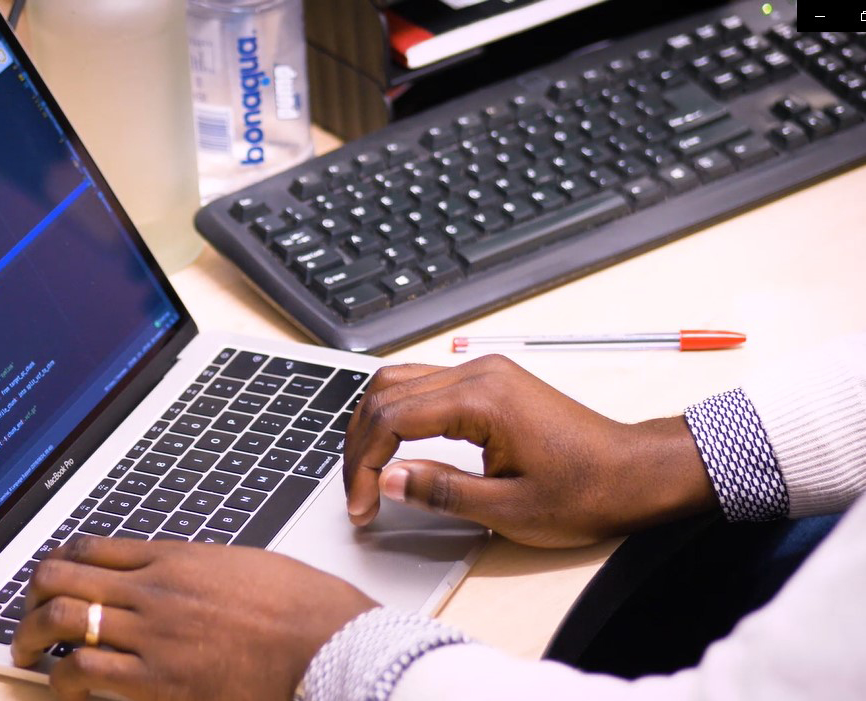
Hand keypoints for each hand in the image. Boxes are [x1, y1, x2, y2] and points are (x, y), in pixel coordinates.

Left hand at [12, 536, 377, 700]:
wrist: (329, 644)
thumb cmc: (304, 609)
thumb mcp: (246, 567)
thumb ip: (202, 571)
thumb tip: (185, 579)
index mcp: (176, 558)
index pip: (92, 548)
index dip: (59, 562)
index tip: (52, 578)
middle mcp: (153, 590)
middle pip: (61, 577)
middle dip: (32, 598)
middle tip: (27, 619)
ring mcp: (151, 634)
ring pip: (60, 620)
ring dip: (31, 638)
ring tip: (26, 655)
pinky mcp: (157, 681)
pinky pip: (83, 673)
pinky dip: (61, 681)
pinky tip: (63, 690)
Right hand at [344, 355, 716, 546]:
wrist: (636, 473)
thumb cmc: (587, 491)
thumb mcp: (509, 510)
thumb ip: (442, 492)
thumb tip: (389, 481)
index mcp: (481, 399)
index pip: (390, 418)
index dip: (364, 464)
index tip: (361, 506)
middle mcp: (478, 373)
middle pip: (386, 392)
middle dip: (360, 444)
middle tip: (357, 493)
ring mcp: (483, 372)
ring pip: (399, 381)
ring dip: (373, 424)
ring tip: (368, 472)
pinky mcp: (489, 381)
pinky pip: (424, 385)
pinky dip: (397, 414)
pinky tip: (395, 448)